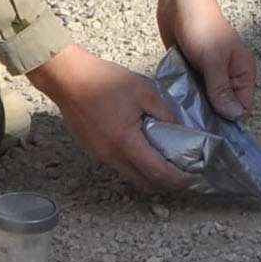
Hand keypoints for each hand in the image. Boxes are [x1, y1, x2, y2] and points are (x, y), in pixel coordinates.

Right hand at [26, 43, 190, 193]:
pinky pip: (117, 165)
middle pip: (143, 182)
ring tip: (165, 162)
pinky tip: (142, 150)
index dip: (177, 179)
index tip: (192, 178)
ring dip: (148, 175)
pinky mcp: (92, 150)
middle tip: (182, 173)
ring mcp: (99, 156)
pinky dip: (133, 164)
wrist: (68, 78)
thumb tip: (179, 130)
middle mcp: (111, 156)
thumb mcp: (144, 91)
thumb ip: (165, 113)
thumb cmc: (105, 81)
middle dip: (165, 183)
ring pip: (129, 176)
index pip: (157, 173)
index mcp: (126, 143)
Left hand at [157, 0, 257, 121]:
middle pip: (224, 107)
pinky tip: (174, 109)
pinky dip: (185, 99)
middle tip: (193, 132)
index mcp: (242, 72)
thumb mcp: (213, 60)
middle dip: (211, 118)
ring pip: (206, 101)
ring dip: (196, 109)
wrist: (180, 3)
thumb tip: (234, 117)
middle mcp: (229, 76)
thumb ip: (222, 89)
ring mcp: (209, 74)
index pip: (242, 107)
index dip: (229, 122)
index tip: (212, 136)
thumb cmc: (202, 27)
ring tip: (181, 124)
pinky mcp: (192, 72)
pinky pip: (192, 92)